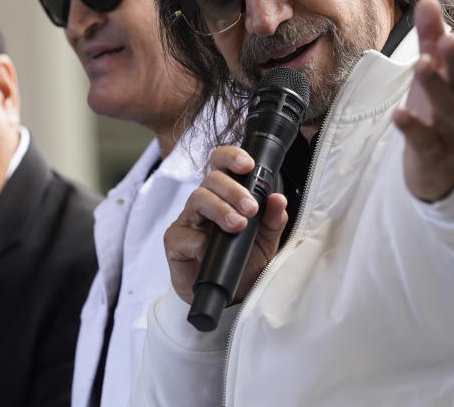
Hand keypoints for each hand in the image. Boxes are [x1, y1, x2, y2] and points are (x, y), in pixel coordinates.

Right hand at [164, 145, 288, 304]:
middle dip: (233, 191)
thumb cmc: (244, 262)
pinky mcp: (175, 241)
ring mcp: (189, 220)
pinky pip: (183, 233)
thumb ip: (273, 220)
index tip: (248, 165)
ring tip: (237, 225)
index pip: (222, 164)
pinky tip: (209, 248)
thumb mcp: (266, 241)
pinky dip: (199, 240)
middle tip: (250, 209)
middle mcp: (205, 203)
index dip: (231, 157)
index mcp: (225, 195)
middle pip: (212, 179)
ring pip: (198, 198)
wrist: (230, 296)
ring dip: (220, 209)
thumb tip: (278, 199)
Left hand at [393, 0, 453, 201]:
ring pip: (447, 110)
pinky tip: (398, 113)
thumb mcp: (434, 76)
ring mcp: (450, 134)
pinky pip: (423, 141)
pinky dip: (412, 128)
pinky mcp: (433, 155)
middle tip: (449, 39)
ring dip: (435, 86)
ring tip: (421, 64)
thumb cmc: (438, 117)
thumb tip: (428, 0)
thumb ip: (430, 39)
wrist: (444, 175)